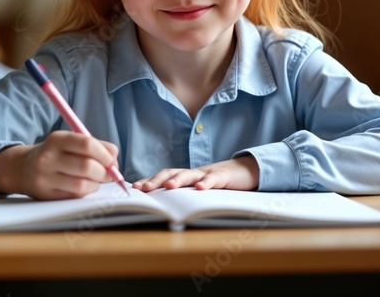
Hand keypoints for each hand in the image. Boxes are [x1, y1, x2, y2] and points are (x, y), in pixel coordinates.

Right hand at [0, 131, 119, 199]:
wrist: (24, 168)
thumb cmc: (56, 154)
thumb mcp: (70, 142)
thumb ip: (95, 145)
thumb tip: (115, 157)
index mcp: (57, 139)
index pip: (87, 144)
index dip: (105, 153)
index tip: (111, 160)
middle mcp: (48, 158)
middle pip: (87, 167)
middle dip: (105, 172)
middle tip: (109, 173)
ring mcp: (45, 178)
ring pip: (82, 185)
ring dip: (97, 184)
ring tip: (96, 180)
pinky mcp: (46, 195)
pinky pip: (75, 196)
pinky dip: (86, 192)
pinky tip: (85, 186)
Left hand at [134, 155, 259, 191]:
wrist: (244, 170)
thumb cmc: (217, 182)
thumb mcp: (198, 189)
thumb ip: (183, 194)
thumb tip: (163, 208)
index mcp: (185, 177)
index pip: (164, 176)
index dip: (150, 181)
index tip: (135, 188)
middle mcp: (193, 173)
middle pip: (172, 172)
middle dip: (156, 180)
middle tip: (145, 189)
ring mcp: (208, 173)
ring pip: (190, 174)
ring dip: (178, 180)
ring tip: (168, 187)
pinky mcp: (224, 176)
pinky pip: (214, 178)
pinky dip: (207, 182)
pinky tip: (201, 188)